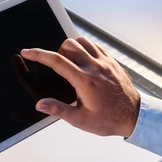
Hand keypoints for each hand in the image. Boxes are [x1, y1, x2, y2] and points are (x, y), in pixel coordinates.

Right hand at [21, 37, 139, 137]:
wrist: (134, 117)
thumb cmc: (108, 120)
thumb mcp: (80, 120)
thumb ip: (58, 109)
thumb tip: (40, 104)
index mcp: (85, 81)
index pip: (56, 61)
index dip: (38, 54)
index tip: (27, 52)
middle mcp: (95, 67)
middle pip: (69, 45)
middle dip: (56, 51)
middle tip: (56, 68)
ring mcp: (106, 63)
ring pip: (82, 41)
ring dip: (71, 47)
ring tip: (70, 63)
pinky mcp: (113, 62)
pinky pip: (95, 46)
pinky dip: (85, 48)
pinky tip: (84, 62)